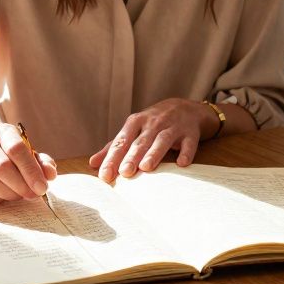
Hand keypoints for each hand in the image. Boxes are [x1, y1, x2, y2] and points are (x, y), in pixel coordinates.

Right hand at [0, 123, 57, 205]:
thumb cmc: (12, 156)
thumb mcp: (29, 153)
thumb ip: (42, 162)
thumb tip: (50, 174)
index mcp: (4, 132)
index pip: (16, 148)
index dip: (31, 170)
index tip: (42, 187)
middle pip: (1, 166)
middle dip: (20, 185)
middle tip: (32, 195)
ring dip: (8, 193)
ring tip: (19, 196)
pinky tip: (3, 198)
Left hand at [89, 98, 207, 182]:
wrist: (187, 108)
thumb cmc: (154, 122)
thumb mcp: (134, 130)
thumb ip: (115, 146)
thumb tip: (93, 163)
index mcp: (136, 122)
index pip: (122, 141)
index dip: (113, 158)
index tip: (105, 175)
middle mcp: (153, 123)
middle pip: (141, 141)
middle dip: (132, 156)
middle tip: (124, 172)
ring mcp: (173, 127)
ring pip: (162, 140)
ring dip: (154, 153)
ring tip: (146, 167)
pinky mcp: (190, 133)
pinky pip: (188, 143)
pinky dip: (186, 152)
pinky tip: (182, 163)